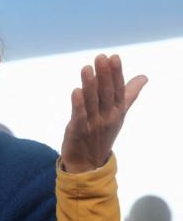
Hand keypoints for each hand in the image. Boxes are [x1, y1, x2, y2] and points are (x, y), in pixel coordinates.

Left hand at [60, 54, 147, 172]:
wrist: (87, 163)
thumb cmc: (102, 134)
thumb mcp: (118, 114)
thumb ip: (129, 94)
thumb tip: (144, 77)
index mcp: (117, 111)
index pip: (118, 89)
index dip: (115, 73)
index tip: (113, 57)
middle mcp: (107, 117)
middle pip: (106, 94)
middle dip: (104, 75)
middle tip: (101, 57)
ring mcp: (93, 124)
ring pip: (92, 102)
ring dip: (89, 85)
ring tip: (86, 68)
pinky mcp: (78, 130)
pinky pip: (79, 116)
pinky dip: (78, 104)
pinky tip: (76, 91)